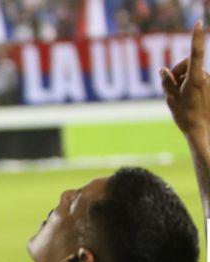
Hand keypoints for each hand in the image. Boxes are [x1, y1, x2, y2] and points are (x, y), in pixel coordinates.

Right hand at [161, 21, 209, 140]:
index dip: (196, 37)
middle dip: (177, 72)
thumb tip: (163, 70)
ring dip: (182, 80)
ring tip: (178, 99)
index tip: (198, 22)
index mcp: (195, 78)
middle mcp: (205, 77)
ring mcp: (209, 81)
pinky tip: (186, 100)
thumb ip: (167, 82)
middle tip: (169, 89)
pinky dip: (188, 85)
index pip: (195, 52)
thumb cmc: (186, 117)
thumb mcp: (171, 99)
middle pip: (187, 64)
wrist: (203, 130)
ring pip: (191, 72)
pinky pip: (196, 79)